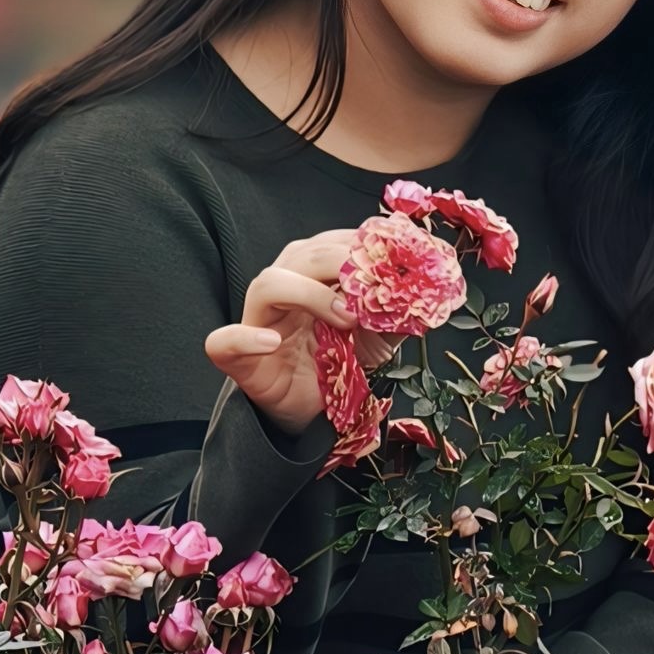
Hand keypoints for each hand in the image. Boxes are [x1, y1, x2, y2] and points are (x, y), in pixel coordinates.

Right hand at [203, 228, 400, 440]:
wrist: (310, 412)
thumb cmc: (338, 365)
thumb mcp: (378, 336)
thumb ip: (400, 312)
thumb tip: (429, 290)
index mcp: (313, 273)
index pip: (334, 242)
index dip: (364, 245)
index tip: (397, 259)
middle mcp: (284, 285)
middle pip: (303, 254)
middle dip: (342, 263)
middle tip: (374, 289)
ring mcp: (257, 318)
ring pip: (270, 283)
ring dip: (310, 294)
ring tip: (345, 319)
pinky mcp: (237, 355)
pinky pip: (225, 341)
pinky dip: (246, 338)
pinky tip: (271, 343)